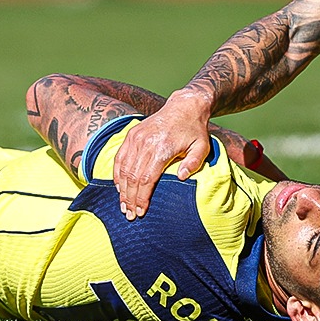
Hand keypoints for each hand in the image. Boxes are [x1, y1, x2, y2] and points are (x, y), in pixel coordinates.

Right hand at [113, 90, 211, 219]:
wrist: (184, 106)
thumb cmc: (195, 131)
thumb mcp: (202, 147)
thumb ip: (193, 163)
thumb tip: (181, 178)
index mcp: (161, 148)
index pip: (146, 179)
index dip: (142, 197)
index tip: (141, 212)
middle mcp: (146, 143)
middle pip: (133, 177)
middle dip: (130, 198)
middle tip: (130, 215)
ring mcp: (136, 137)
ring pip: (124, 168)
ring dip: (122, 189)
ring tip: (123, 205)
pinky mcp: (132, 134)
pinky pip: (120, 157)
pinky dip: (117, 174)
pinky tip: (118, 187)